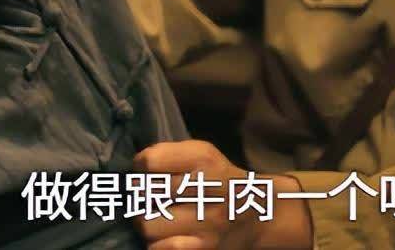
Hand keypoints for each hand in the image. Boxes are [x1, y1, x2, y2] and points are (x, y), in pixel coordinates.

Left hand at [131, 140, 312, 248]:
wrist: (260, 215)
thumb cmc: (220, 180)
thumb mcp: (202, 154)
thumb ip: (167, 153)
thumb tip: (133, 167)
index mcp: (204, 161)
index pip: (150, 162)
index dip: (140, 167)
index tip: (146, 172)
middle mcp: (208, 190)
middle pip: (146, 193)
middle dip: (141, 195)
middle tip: (149, 197)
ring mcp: (207, 224)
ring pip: (147, 225)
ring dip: (146, 222)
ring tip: (157, 218)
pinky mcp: (204, 249)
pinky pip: (160, 249)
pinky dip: (157, 244)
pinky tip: (166, 236)